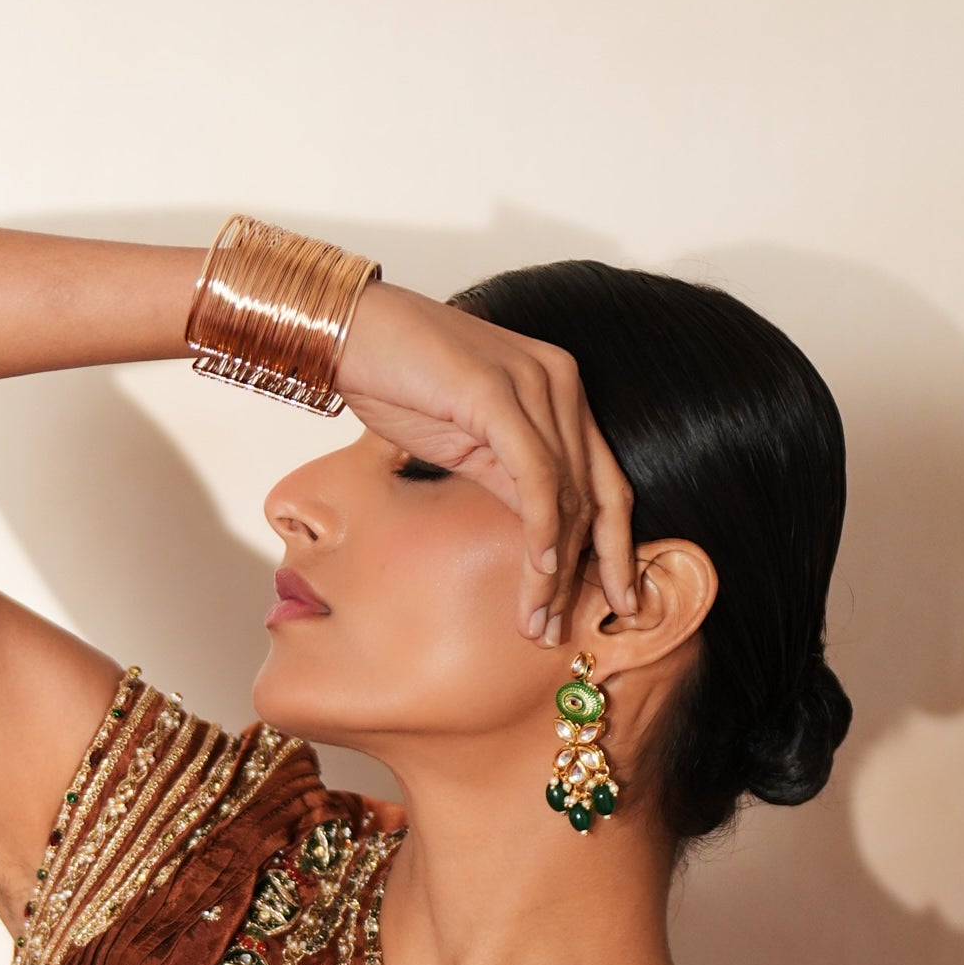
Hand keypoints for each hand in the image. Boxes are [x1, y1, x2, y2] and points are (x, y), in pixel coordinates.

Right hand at [333, 284, 637, 640]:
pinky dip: (542, 525)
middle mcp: (561, 382)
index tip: (614, 602)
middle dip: (587, 572)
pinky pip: (534, 472)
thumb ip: (510, 482)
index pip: (603, 482)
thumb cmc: (399, 382)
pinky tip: (539, 569)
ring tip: (539, 622)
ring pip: (566, 493)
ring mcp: (535, 382)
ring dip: (555, 568)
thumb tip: (541, 541)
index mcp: (560, 391)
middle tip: (565, 632)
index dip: (614, 549)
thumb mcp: (467, 444)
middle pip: (596, 493)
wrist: (349, 332)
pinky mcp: (499, 391)